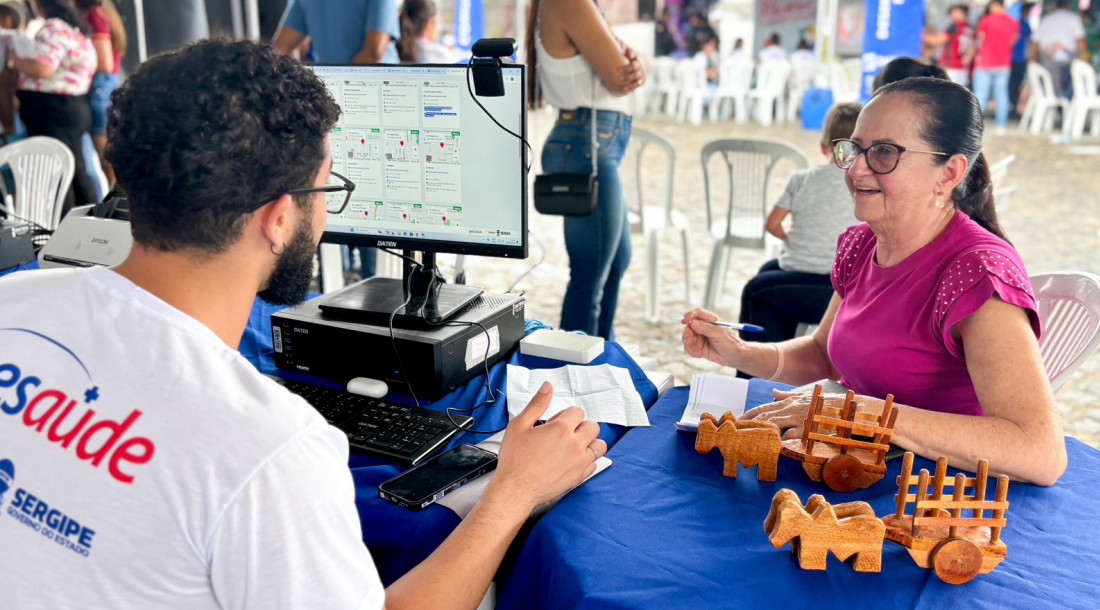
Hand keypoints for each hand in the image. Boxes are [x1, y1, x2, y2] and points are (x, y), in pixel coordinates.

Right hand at [490, 382, 605, 512]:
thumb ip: (537, 404)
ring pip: (599, 445)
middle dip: (580, 426)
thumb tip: (547, 387)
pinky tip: (573, 460)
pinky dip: (588, 460)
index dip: (566, 415)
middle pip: (593, 426)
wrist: (516, 489)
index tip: (557, 423)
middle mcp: (575, 445)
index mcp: (561, 429)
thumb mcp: (519, 425)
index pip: (577, 412)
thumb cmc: (515, 460)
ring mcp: (580, 462)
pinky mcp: (580, 476)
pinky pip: (595, 463)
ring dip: (589, 442)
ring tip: (574, 446)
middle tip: (565, 433)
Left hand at [616, 46, 646, 92]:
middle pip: (636, 75)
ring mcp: (642, 76)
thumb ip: (629, 52)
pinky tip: (624, 89)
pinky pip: (637, 85)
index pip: (634, 66)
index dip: (627, 68)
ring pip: (637, 81)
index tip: (618, 70)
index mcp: (639, 62)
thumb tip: (628, 50)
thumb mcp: (630, 53)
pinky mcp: (641, 81)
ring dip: (630, 84)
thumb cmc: (631, 57)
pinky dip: (631, 87)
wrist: (641, 62)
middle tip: (619, 78)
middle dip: (627, 77)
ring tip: (622, 86)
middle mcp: (642, 70)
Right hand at [681, 308, 746, 366]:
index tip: (684, 321)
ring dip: (690, 346)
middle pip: (689, 327)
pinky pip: (688, 348)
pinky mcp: (699, 347)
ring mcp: (700, 337)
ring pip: (687, 338)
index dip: (689, 316)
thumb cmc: (732, 343)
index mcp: (711, 320)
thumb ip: (706, 328)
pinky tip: (699, 355)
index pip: (697, 314)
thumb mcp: (720, 334)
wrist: (735, 357)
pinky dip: (691, 352)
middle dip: (687, 335)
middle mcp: (704, 328)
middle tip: (689, 342)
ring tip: (698, 352)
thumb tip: (693, 323)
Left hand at [743, 388, 878, 439]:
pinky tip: (773, 446)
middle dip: (749, 424)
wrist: (849, 406)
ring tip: (747, 439)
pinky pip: (793, 435)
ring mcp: (800, 417)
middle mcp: (791, 408)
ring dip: (760, 432)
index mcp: (789, 402)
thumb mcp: (805, 395)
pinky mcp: (810, 427)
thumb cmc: (826, 403)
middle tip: (736, 433)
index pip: (763, 407)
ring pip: (774, 424)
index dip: (749, 414)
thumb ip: (788, 395)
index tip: (736, 420)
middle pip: (764, 416)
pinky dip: (782, 440)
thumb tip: (773, 392)